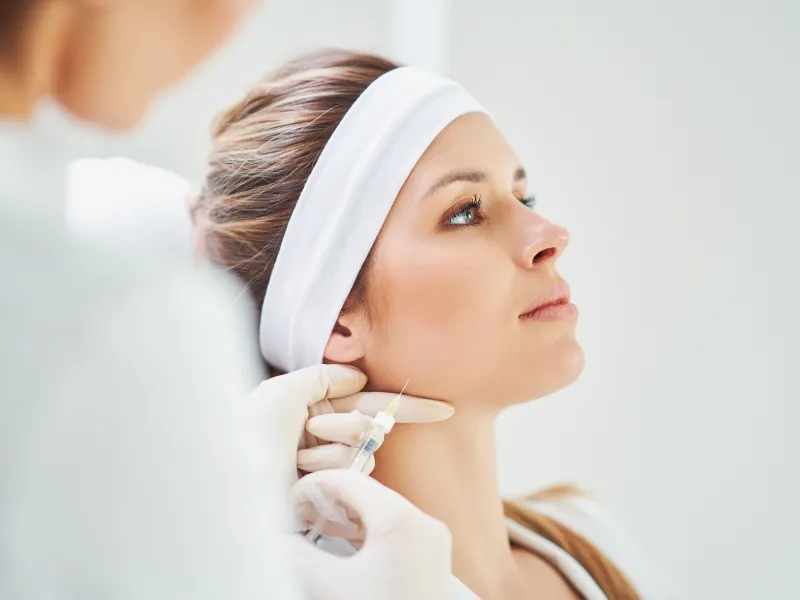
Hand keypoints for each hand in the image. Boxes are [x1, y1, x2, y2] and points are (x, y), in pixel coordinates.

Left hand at [243, 365, 452, 487]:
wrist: (228, 485)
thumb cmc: (248, 436)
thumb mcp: (280, 392)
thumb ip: (323, 377)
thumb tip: (358, 377)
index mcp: (313, 407)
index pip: (369, 401)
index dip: (408, 405)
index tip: (445, 408)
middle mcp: (325, 435)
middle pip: (370, 425)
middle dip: (343, 425)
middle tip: (307, 433)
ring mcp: (328, 467)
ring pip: (363, 452)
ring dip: (330, 453)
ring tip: (295, 461)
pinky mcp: (329, 493)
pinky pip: (352, 476)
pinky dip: (327, 474)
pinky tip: (300, 482)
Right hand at [289, 470, 453, 599]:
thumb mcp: (331, 587)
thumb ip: (297, 557)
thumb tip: (273, 540)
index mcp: (402, 520)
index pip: (350, 481)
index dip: (314, 486)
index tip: (289, 502)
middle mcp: (423, 524)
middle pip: (367, 495)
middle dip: (328, 502)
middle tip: (298, 515)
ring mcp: (431, 542)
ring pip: (380, 514)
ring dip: (344, 519)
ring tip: (312, 528)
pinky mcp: (430, 561)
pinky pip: (393, 534)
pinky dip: (364, 535)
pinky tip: (339, 545)